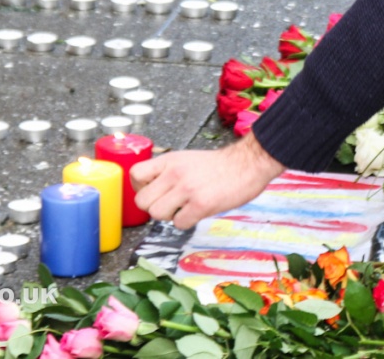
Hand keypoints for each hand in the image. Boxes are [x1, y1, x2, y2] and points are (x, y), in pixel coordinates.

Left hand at [130, 134, 283, 228]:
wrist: (248, 164)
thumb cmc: (220, 165)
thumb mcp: (187, 159)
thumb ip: (168, 172)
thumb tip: (152, 190)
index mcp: (170, 160)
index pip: (135, 175)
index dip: (140, 188)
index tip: (152, 192)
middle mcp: (174, 173)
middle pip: (142, 201)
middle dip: (154, 207)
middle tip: (169, 204)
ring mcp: (187, 189)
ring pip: (157, 214)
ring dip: (169, 216)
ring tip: (184, 208)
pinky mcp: (200, 204)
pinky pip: (178, 223)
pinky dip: (186, 222)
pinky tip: (197, 212)